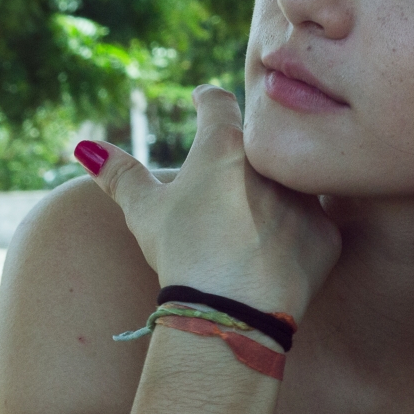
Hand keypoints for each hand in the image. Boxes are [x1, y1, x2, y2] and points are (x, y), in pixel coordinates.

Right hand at [79, 86, 340, 319]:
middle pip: (262, 143)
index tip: (202, 101)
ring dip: (278, 192)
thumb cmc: (183, 254)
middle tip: (228, 174)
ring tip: (254, 219)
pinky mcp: (327, 235)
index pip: (218, 103)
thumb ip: (120, 174)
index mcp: (225, 145)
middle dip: (247, 151)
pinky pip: (313, 227)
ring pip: (294, 183)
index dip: (207, 100)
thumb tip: (86, 149)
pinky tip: (277, 255)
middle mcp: (274, 162)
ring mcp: (306, 198)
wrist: (231, 312)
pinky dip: (297, 237)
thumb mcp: (144, 211)